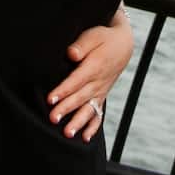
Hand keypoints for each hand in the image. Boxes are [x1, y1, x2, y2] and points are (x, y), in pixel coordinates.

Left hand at [46, 5, 134, 141]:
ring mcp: (100, 91)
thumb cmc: (103, 38)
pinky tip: (85, 138)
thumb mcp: (94, 35)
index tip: (50, 99)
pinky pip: (98, 114)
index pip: (77, 80)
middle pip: (80, 97)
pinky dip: (93, 127)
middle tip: (53, 119)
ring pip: (89, 109)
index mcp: (95, 66)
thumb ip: (82, 44)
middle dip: (66, 109)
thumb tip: (71, 54)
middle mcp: (98, 81)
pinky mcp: (101, 96)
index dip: (63, 90)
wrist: (123, 45)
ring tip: (67, 133)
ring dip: (78, 122)